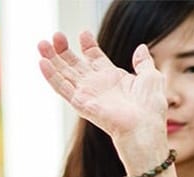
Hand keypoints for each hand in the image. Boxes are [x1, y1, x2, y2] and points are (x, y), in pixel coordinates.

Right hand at [37, 31, 166, 152]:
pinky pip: (62, 88)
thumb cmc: (150, 107)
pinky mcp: (81, 103)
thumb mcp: (151, 77)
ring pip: (63, 74)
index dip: (87, 45)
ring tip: (42, 43)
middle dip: (63, 50)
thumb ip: (143, 62)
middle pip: (74, 64)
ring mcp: (87, 94)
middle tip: (56, 36)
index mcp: (112, 77)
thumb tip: (141, 47)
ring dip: (51, 59)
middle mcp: (97, 85)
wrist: (144, 127)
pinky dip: (51, 75)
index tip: (83, 33)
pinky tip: (42, 62)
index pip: (94, 57)